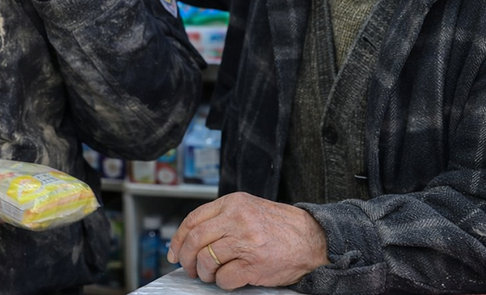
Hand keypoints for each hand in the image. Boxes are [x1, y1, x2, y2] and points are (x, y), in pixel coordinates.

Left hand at [167, 192, 329, 289]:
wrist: (312, 238)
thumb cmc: (280, 226)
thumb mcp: (249, 209)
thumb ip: (223, 217)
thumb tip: (192, 238)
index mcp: (233, 203)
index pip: (193, 220)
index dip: (178, 239)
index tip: (174, 252)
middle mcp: (237, 219)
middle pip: (196, 240)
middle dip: (186, 258)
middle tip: (189, 268)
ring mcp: (246, 242)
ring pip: (207, 260)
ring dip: (204, 272)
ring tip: (211, 274)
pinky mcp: (254, 264)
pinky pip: (224, 278)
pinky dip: (222, 282)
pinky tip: (231, 278)